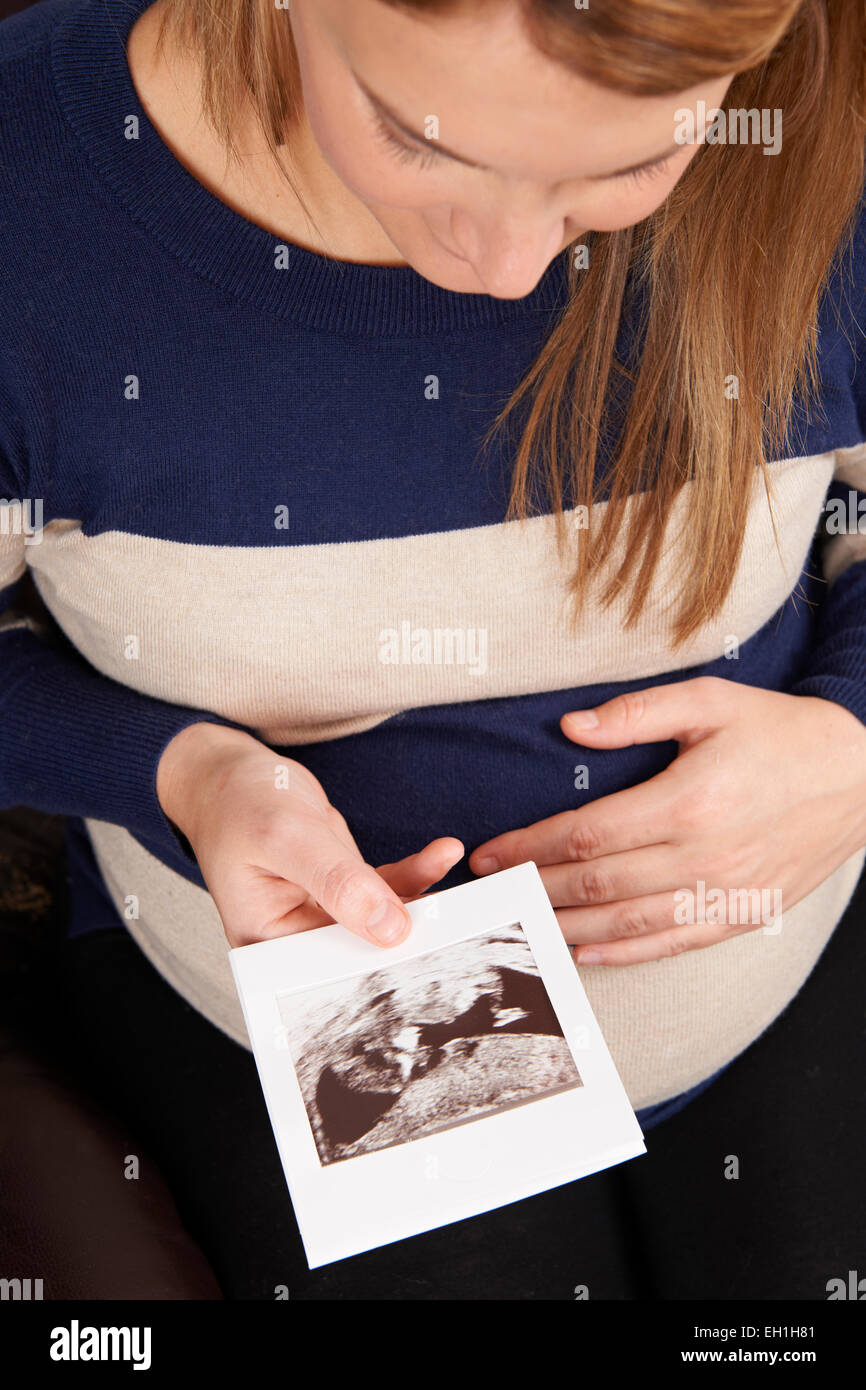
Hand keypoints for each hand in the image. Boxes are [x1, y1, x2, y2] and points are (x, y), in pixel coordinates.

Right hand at [157, 723, 462, 947]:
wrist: (232, 775)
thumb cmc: (237, 803)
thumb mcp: (284, 835)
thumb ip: (336, 881)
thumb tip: (389, 927)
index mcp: (265, 945)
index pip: (328, 972)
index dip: (378, 968)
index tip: (426, 951)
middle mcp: (295, 938)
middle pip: (362, 953)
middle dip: (411, 936)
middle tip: (461, 915)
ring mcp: (323, 913)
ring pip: (384, 920)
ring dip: (422, 896)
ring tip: (449, 866)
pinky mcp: (344, 889)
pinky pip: (388, 889)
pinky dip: (416, 872)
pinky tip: (442, 853)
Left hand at [468, 677, 865, 965]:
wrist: (860, 775)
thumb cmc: (780, 732)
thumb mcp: (710, 701)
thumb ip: (635, 714)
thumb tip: (570, 728)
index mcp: (690, 800)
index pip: (586, 835)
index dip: (529, 847)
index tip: (489, 853)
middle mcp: (704, 856)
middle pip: (596, 884)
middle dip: (533, 889)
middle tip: (490, 894)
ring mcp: (725, 893)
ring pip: (627, 922)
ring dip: (565, 927)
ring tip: (521, 925)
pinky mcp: (742, 915)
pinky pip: (672, 945)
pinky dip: (624, 952)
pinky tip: (586, 950)